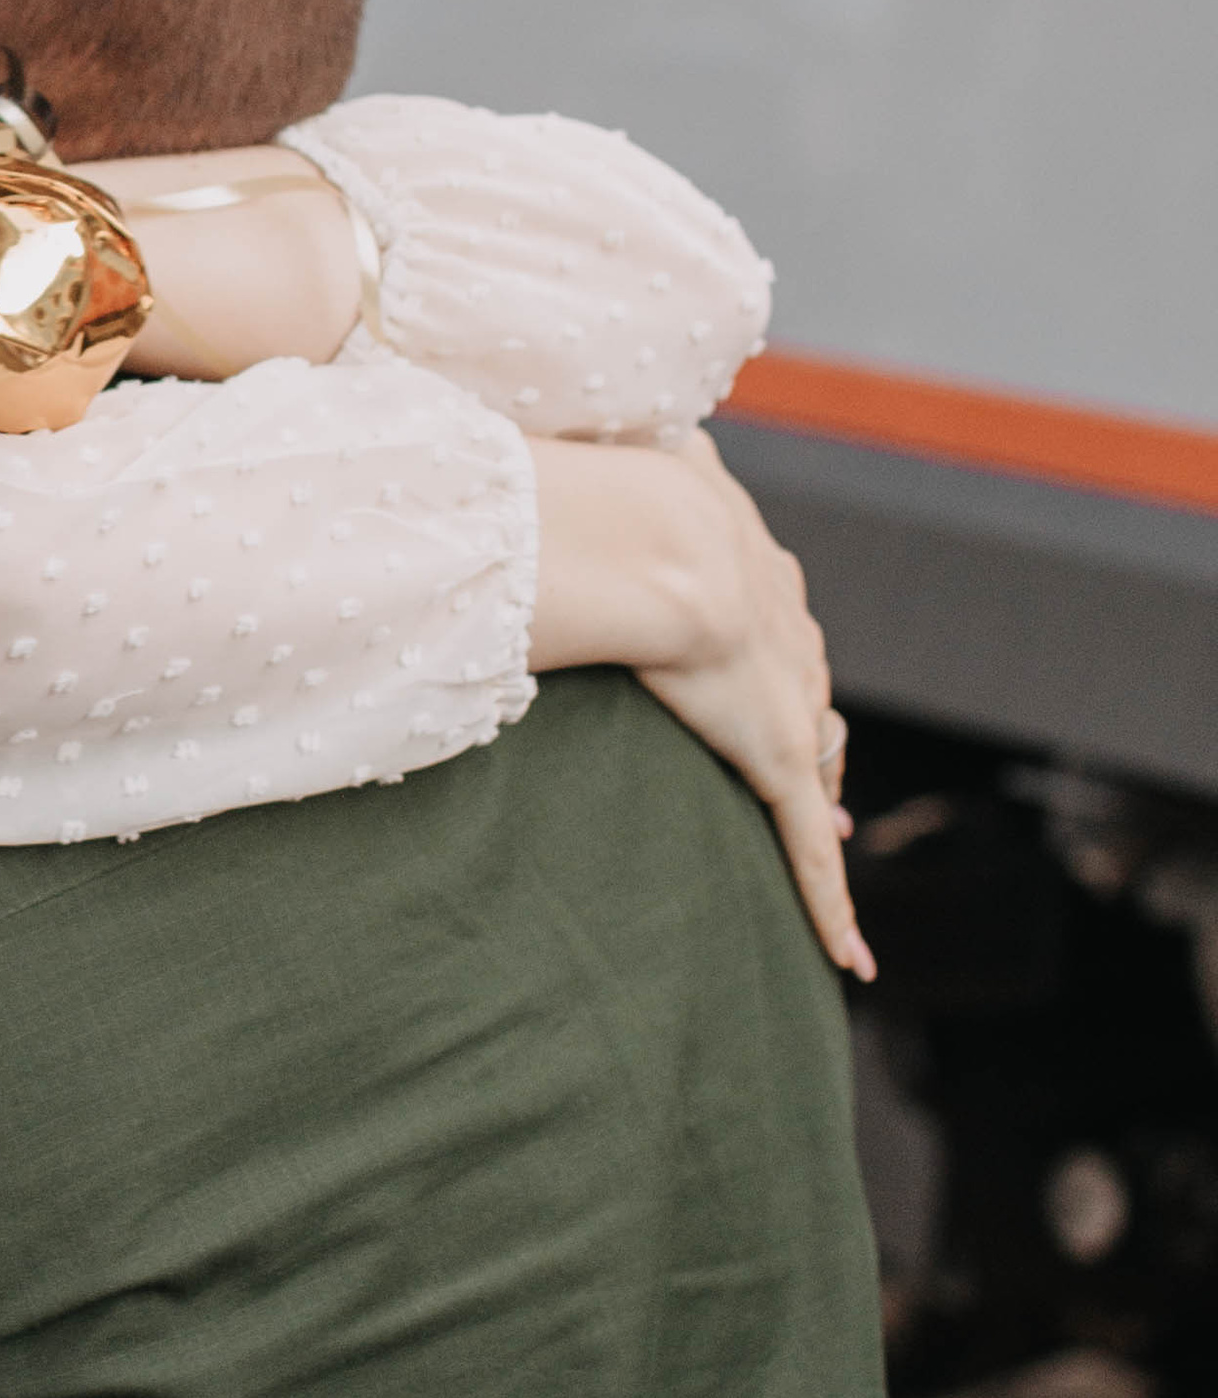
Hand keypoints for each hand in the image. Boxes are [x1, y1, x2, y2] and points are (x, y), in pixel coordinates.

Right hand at [634, 442, 872, 981]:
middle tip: (819, 781)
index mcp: (755, 583)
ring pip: (816, 778)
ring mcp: (789, 711)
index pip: (776, 636)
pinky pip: (809, 855)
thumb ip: (601, 460)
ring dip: (821, 814)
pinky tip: (850, 958)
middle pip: (810, 706)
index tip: (776, 688)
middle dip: (814, 742)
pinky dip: (832, 907)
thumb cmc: (634, 498)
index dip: (777, 667)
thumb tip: (546, 440)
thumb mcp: (621, 470)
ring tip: (828, 853)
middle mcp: (789, 647)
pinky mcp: (780, 767)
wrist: (665, 545)